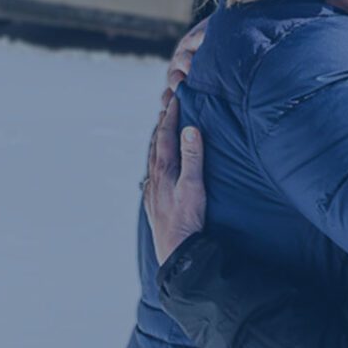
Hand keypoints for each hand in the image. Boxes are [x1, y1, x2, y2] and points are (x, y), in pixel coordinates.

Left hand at [143, 80, 207, 262]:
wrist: (176, 252)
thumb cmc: (187, 220)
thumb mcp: (194, 186)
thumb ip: (193, 157)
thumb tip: (190, 129)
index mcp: (164, 169)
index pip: (166, 134)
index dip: (171, 113)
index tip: (176, 95)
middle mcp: (154, 176)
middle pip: (156, 141)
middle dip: (162, 120)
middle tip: (167, 101)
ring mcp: (153, 189)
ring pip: (153, 156)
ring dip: (158, 138)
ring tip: (162, 125)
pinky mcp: (155, 201)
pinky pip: (153, 171)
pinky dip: (157, 158)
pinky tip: (159, 163)